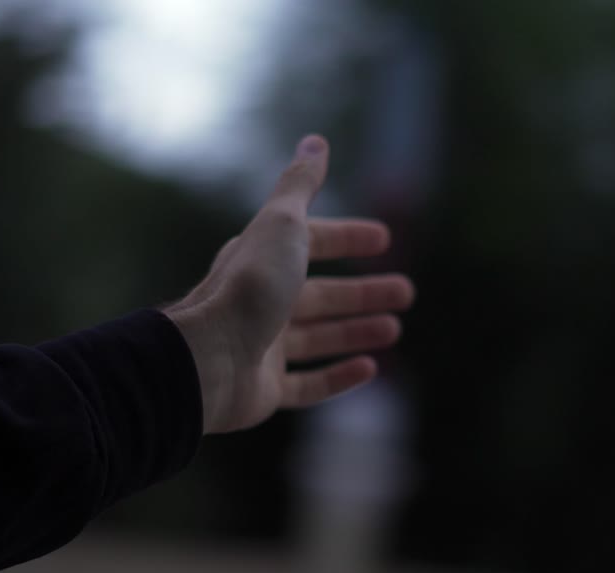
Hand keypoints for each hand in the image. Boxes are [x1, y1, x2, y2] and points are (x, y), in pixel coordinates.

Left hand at [162, 135, 413, 433]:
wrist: (208, 360)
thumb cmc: (249, 288)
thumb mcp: (282, 225)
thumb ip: (300, 185)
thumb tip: (316, 140)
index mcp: (262, 260)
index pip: (312, 243)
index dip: (347, 238)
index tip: (385, 240)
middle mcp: (261, 302)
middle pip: (321, 295)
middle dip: (363, 291)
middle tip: (405, 292)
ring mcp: (262, 348)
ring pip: (318, 337)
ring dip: (356, 331)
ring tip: (393, 329)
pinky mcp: (265, 390)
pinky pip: (308, 384)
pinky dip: (339, 377)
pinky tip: (369, 368)